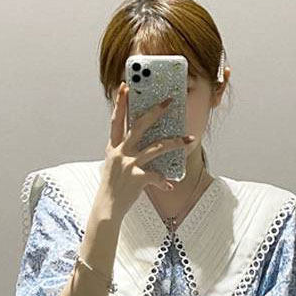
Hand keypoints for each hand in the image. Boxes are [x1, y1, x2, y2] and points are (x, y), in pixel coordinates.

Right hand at [100, 81, 194, 217]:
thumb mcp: (113, 165)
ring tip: (189, 139)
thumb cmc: (112, 187)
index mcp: (113, 147)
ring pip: (157, 147)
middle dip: (155, 111)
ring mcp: (129, 164)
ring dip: (175, 142)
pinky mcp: (137, 178)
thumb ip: (123, 153)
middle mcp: (121, 152)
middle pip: (140, 126)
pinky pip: (157, 176)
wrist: (107, 209)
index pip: (117, 120)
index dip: (120, 102)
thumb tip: (136, 145)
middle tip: (169, 101)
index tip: (125, 86)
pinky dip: (165, 181)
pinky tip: (170, 185)